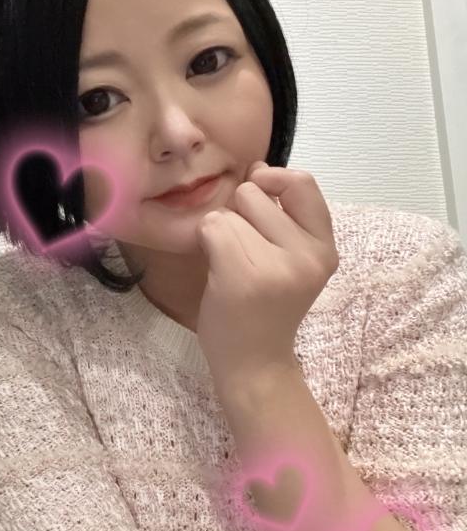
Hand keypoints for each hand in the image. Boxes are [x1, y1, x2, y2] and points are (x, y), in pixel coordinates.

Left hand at [195, 161, 339, 387]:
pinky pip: (212, 227)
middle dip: (240, 214)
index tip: (260, 197)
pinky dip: (205, 244)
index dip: (275, 180)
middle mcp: (310, 255)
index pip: (304, 183)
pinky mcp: (244, 275)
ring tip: (233, 266)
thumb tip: (257, 167)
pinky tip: (218, 273)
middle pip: (255, 193)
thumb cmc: (265, 307)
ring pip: (229, 211)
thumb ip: (281, 214)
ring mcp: (278, 266)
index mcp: (325, 248)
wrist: (254, 363)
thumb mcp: (291, 259)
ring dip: (221, 233)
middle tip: (245, 254)